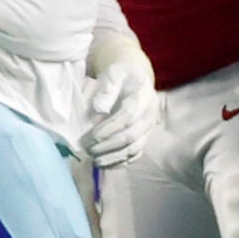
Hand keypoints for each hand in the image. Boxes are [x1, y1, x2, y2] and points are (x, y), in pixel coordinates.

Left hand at [80, 34, 159, 167]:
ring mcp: (149, 128)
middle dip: (109, 145)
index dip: (110, 128)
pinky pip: (135, 154)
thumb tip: (99, 109)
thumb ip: (107, 88)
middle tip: (88, 149)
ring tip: (94, 160)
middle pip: (132, 135)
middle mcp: (150, 115)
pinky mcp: (144, 137)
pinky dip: (120, 162)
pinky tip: (104, 164)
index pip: (128, 116)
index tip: (91, 136)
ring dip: (114, 157)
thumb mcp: (113, 74)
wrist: (135, 79)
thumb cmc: (121, 76)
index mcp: (144, 96)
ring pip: (135, 148)